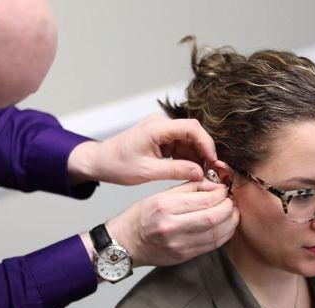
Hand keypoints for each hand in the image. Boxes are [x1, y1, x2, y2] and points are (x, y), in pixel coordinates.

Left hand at [68, 114, 216, 184]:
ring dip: (196, 157)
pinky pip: (180, 145)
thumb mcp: (147, 172)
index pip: (191, 128)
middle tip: (210, 173)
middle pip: (193, 134)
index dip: (206, 144)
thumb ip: (175, 171)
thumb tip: (200, 173)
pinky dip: (187, 158)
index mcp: (156, 128)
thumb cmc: (117, 165)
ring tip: (200, 176)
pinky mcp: (160, 138)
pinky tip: (189, 172)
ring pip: (188, 141)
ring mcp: (161, 130)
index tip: (213, 162)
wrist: (100, 161)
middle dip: (203, 153)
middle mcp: (160, 124)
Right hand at [104, 179, 238, 266]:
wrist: (125, 244)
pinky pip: (211, 246)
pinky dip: (224, 235)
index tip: (224, 189)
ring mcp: (178, 244)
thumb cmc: (140, 217)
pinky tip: (225, 226)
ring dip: (231, 222)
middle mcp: (172, 226)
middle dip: (229, 207)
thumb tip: (214, 185)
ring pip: (217, 233)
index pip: (204, 199)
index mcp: (165, 207)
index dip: (220, 193)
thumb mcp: (160, 195)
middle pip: (214, 217)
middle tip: (230, 201)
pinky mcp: (184, 256)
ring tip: (232, 212)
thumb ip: (189, 188)